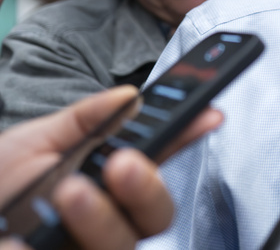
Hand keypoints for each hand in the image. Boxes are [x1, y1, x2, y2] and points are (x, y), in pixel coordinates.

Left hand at [0, 85, 221, 249]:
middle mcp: (107, 218)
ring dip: (98, 218)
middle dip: (147, 189)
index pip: (162, 159)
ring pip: (120, 244)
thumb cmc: (2, 180)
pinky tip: (20, 242)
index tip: (208, 114)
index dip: (190, 137)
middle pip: (155, 215)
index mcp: (110, 179)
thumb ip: (82, 119)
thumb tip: (129, 97)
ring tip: (67, 193)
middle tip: (123, 163)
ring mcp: (83, 246)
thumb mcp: (35, 140)